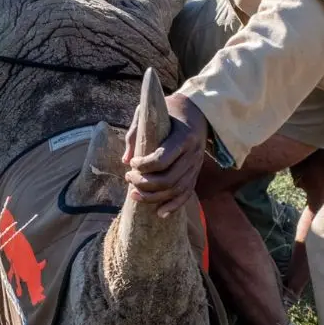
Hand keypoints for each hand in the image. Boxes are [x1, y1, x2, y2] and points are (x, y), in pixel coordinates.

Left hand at [122, 93, 208, 217]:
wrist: (198, 112)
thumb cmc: (169, 110)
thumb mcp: (150, 112)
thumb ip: (136, 132)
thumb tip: (125, 160)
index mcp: (183, 136)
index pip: (163, 159)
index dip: (144, 166)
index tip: (132, 163)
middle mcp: (193, 154)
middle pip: (169, 179)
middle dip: (145, 183)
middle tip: (128, 178)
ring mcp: (196, 166)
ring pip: (176, 190)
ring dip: (153, 197)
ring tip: (134, 195)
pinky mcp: (196, 173)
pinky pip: (186, 194)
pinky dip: (173, 206)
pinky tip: (159, 213)